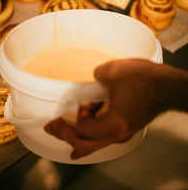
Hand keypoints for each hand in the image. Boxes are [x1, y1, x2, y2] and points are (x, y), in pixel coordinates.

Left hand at [44, 59, 172, 158]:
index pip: (84, 129)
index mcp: (114, 124)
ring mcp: (122, 133)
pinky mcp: (126, 127)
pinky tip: (83, 132)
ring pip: (94, 145)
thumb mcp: (114, 71)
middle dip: (65, 136)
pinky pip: (102, 138)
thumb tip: (93, 80)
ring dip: (75, 138)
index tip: (81, 103)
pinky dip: (89, 136)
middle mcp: (117, 134)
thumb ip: (95, 75)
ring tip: (61, 132)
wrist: (167, 86)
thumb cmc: (146, 81)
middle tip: (51, 128)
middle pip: (85, 145)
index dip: (78, 116)